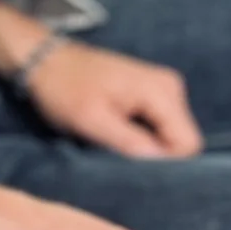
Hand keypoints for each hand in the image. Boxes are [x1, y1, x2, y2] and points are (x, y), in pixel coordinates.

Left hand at [0, 0, 202, 157]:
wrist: (43, 60)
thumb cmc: (63, 88)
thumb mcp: (92, 120)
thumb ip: (130, 144)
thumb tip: (163, 169)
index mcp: (162, 92)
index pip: (187, 145)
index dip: (165, 164)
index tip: (130, 167)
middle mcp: (171, 88)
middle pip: (180, 141)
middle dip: (154, 156)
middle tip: (116, 157)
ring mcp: (162, 90)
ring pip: (168, 137)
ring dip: (144, 148)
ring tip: (111, 143)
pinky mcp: (150, 96)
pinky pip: (157, 128)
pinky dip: (139, 138)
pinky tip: (114, 134)